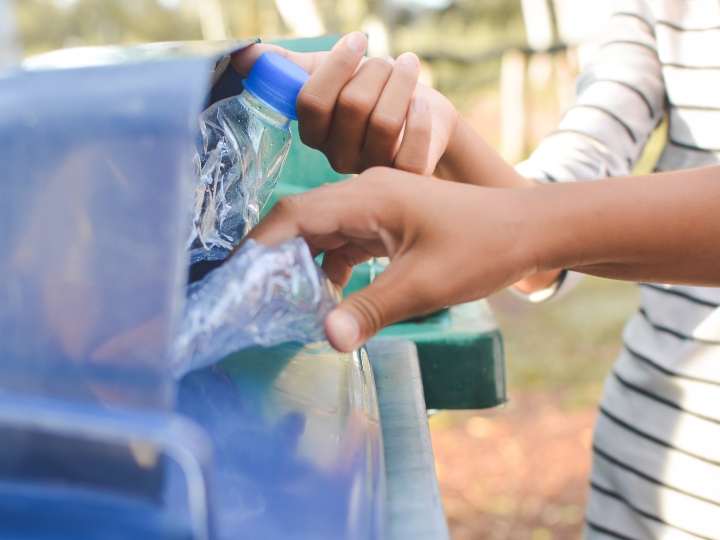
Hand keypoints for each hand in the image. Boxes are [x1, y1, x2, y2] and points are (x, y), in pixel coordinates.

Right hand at [232, 33, 458, 175]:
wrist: (422, 112)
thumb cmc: (370, 90)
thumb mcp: (327, 73)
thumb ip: (285, 66)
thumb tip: (242, 55)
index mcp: (316, 133)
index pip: (312, 102)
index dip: (336, 66)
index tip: (356, 41)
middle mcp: (339, 157)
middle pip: (353, 107)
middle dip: (374, 71)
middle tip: (388, 62)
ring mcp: (373, 170)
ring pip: (384, 122)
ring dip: (400, 83)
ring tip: (408, 67)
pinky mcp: (406, 177)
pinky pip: (412, 152)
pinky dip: (420, 121)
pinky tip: (421, 102)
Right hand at [244, 167, 538, 351]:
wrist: (528, 230)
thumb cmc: (482, 248)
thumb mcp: (425, 284)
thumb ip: (371, 309)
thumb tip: (326, 339)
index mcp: (368, 196)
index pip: (296, 214)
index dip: (260, 245)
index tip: (236, 277)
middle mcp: (366, 194)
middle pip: (303, 221)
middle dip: (277, 259)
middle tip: (255, 299)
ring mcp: (377, 206)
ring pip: (324, 233)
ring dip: (306, 266)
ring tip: (289, 306)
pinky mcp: (389, 222)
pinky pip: (348, 242)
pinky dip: (333, 268)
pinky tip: (330, 298)